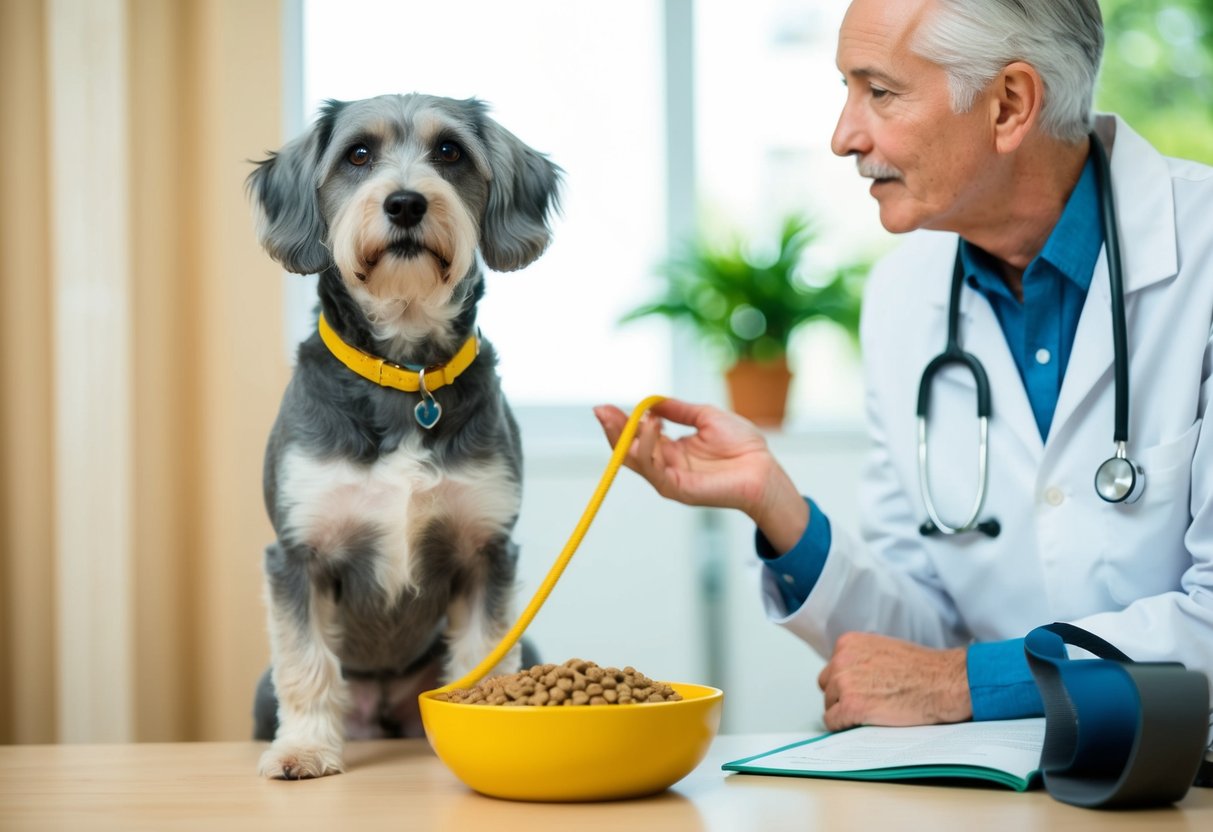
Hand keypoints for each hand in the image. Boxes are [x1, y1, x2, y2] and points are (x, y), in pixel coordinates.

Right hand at [593, 399, 807, 550]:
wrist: (764, 468)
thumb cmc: (743, 446)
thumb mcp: (706, 417)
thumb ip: (678, 410)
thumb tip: (651, 401)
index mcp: (671, 450)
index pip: (637, 436)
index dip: (621, 422)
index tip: (605, 406)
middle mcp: (665, 466)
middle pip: (627, 450)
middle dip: (613, 430)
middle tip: (601, 410)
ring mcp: (668, 479)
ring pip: (634, 460)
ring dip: (627, 437)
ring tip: (633, 416)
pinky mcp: (677, 489)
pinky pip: (653, 469)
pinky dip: (648, 448)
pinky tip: (652, 427)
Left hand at [817, 632, 971, 730]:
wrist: (942, 682)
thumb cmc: (922, 668)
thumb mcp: (884, 649)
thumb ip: (862, 658)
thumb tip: (851, 674)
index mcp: (848, 643)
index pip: (833, 667)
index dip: (846, 683)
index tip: (861, 691)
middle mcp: (841, 659)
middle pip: (828, 686)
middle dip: (842, 696)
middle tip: (866, 704)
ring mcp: (844, 682)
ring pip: (829, 705)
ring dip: (845, 712)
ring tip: (871, 715)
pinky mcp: (851, 705)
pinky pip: (833, 722)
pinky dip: (843, 727)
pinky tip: (861, 726)